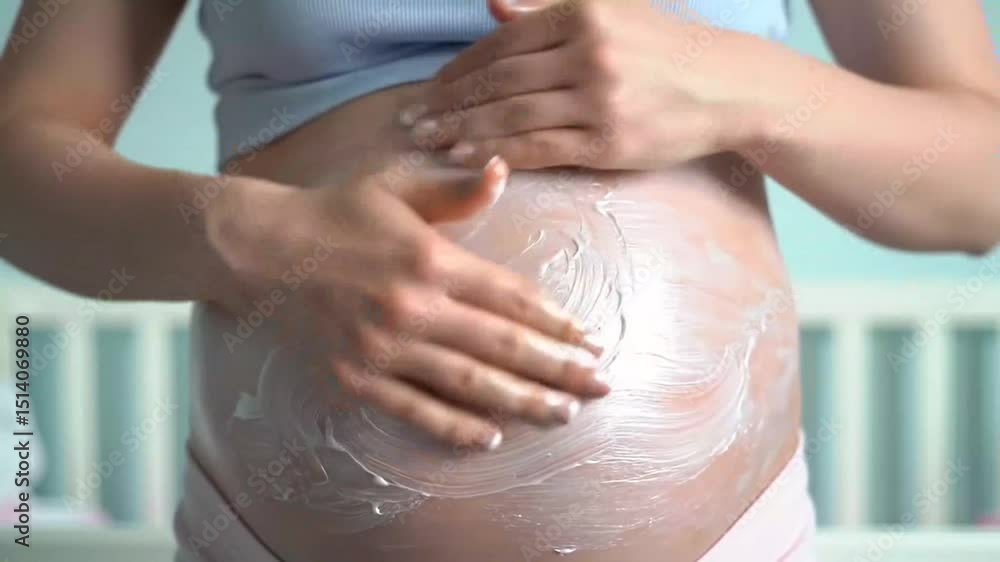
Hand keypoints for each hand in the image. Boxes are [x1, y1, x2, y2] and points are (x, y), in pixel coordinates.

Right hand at [204, 158, 607, 449]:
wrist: (263, 250)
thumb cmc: (336, 215)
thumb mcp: (396, 188)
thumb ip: (455, 192)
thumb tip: (502, 171)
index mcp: (430, 259)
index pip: (510, 297)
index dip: (555, 322)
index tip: (590, 339)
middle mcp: (413, 307)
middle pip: (502, 346)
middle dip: (558, 368)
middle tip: (600, 385)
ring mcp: (384, 348)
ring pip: (469, 384)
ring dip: (522, 401)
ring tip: (565, 414)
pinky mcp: (356, 378)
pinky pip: (414, 410)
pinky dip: (454, 427)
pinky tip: (491, 437)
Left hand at [404, 0, 758, 169]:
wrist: (725, 86)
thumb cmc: (662, 48)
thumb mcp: (610, 10)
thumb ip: (546, 8)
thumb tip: (492, 4)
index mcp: (582, 13)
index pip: (503, 42)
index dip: (460, 68)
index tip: (430, 88)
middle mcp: (587, 52)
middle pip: (500, 79)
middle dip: (450, 102)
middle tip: (413, 120)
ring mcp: (599, 98)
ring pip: (513, 115)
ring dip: (464, 131)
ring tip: (430, 141)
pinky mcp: (609, 141)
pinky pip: (541, 147)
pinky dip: (500, 153)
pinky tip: (469, 158)